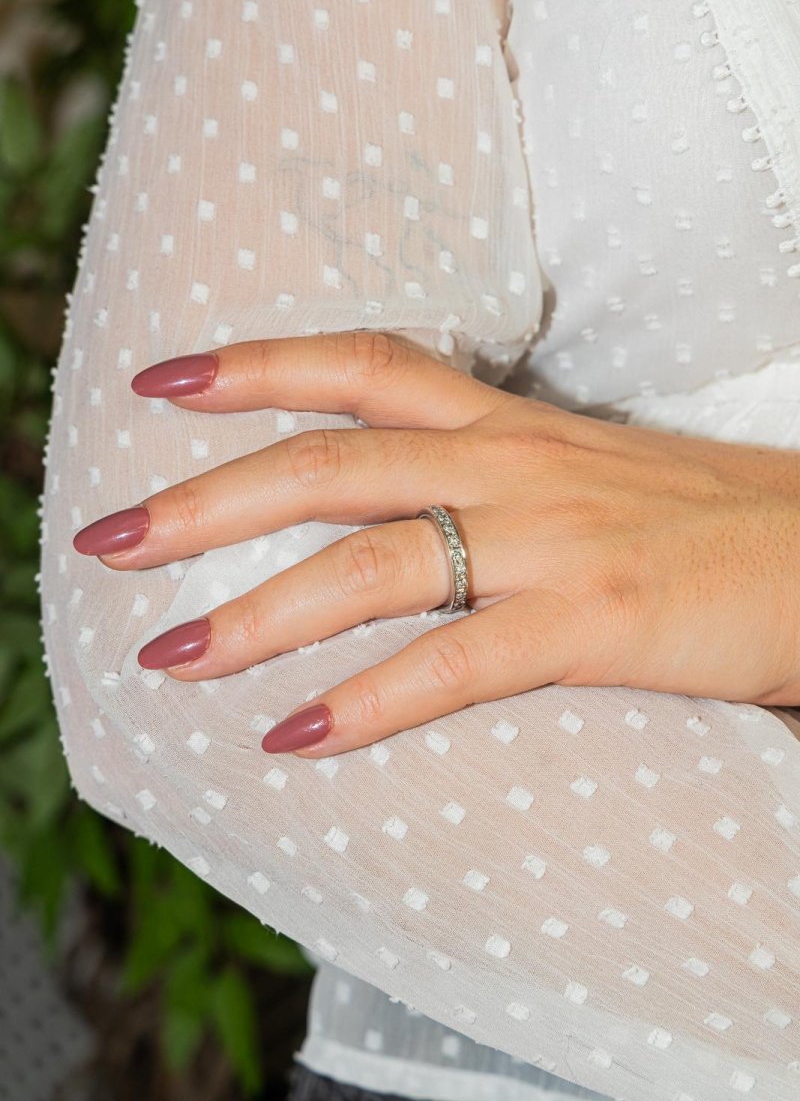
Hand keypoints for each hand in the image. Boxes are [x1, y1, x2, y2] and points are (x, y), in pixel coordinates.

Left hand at [72, 332, 799, 757]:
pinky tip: (294, 737)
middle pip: (332, 464)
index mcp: (513, 424)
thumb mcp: (588, 472)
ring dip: (258, 613)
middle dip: (207, 501)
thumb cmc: (706, 521)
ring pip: (374, 563)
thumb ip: (495, 478)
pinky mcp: (596, 620)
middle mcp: (518, 465)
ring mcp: (555, 541)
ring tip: (169, 655)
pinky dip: (367, 703)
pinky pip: (456, 663)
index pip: (364, 364)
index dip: (258, 363)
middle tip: (106, 538)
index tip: (164, 379)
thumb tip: (408, 512)